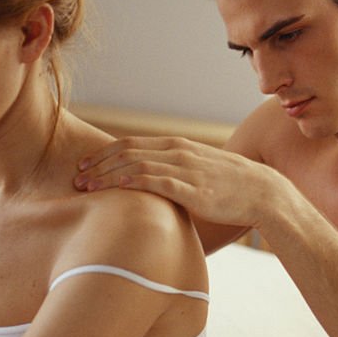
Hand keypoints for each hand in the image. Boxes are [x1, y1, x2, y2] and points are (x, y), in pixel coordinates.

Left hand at [75, 136, 287, 227]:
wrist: (262, 192)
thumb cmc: (230, 187)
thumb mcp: (199, 173)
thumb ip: (174, 175)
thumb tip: (152, 190)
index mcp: (177, 147)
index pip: (130, 144)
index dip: (103, 153)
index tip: (84, 165)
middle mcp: (178, 153)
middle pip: (127, 152)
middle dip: (98, 164)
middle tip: (76, 177)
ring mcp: (185, 169)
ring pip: (136, 165)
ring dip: (107, 175)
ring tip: (87, 187)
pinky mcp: (193, 188)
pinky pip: (158, 181)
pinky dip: (134, 182)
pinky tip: (118, 188)